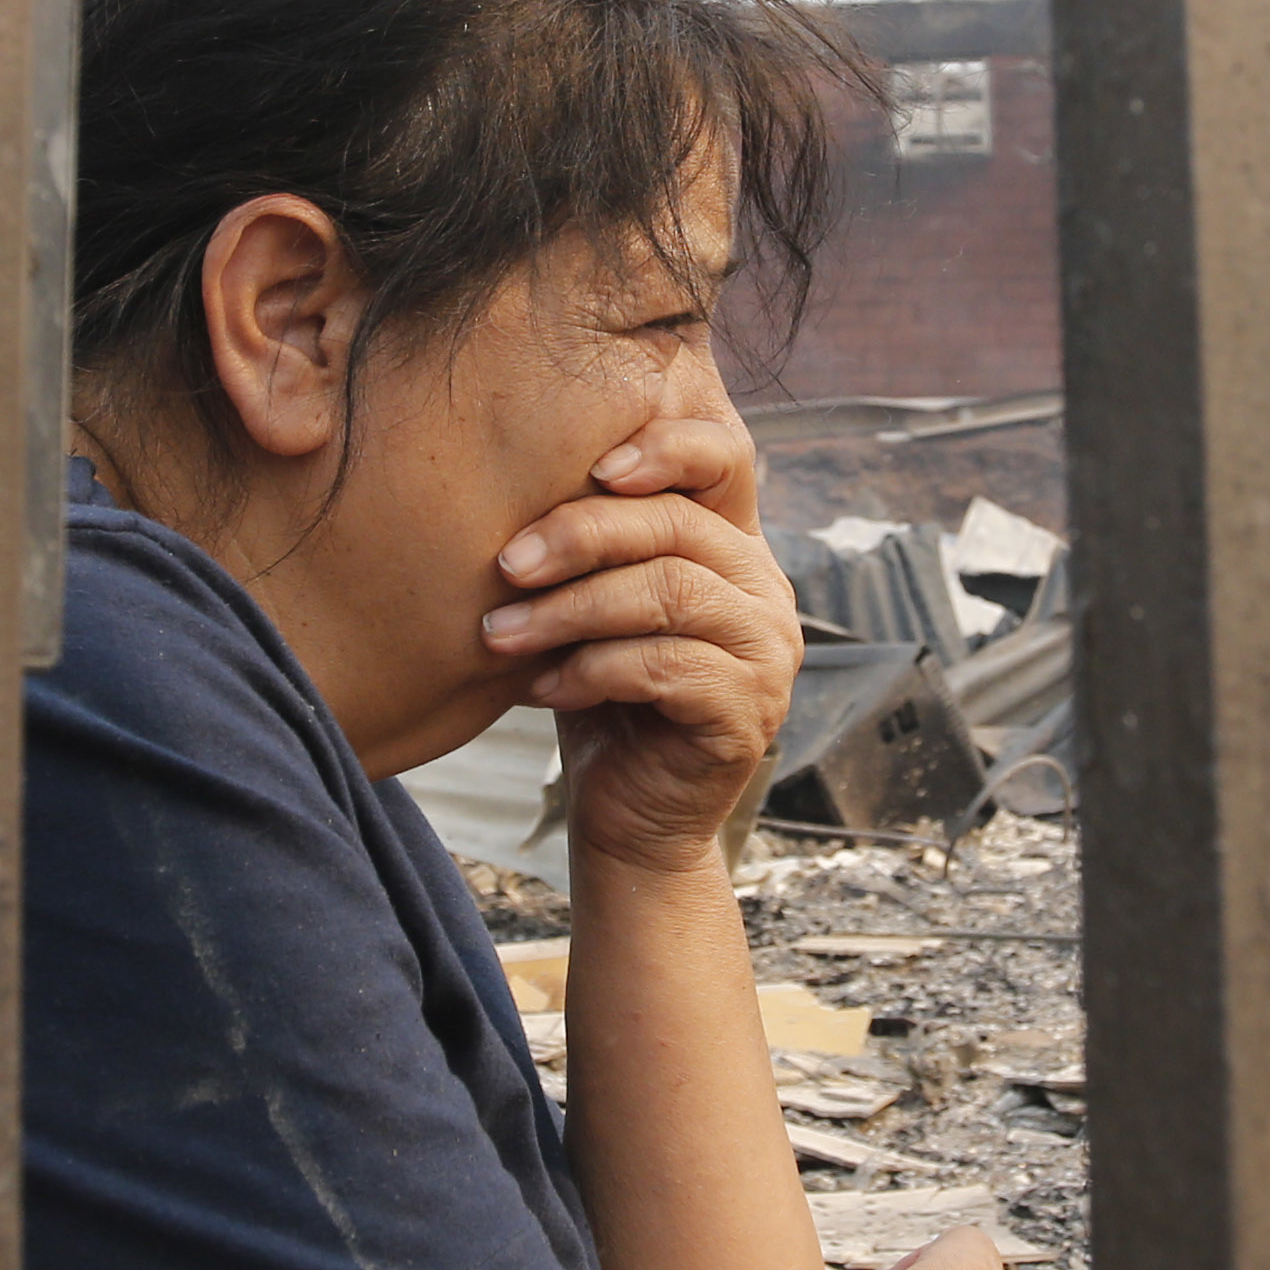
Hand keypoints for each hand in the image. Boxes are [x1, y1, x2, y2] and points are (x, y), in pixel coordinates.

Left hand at [479, 411, 800, 875]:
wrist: (629, 822)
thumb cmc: (600, 704)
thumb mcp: (592, 612)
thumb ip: (592, 548)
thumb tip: (517, 475)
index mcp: (733, 550)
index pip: (726, 461)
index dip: (666, 447)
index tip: (592, 467)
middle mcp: (765, 591)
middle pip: (678, 526)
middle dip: (580, 536)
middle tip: (505, 566)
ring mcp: (769, 652)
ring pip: (669, 593)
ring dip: (570, 610)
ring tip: (501, 635)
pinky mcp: (750, 712)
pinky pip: (667, 667)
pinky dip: (592, 671)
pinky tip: (542, 689)